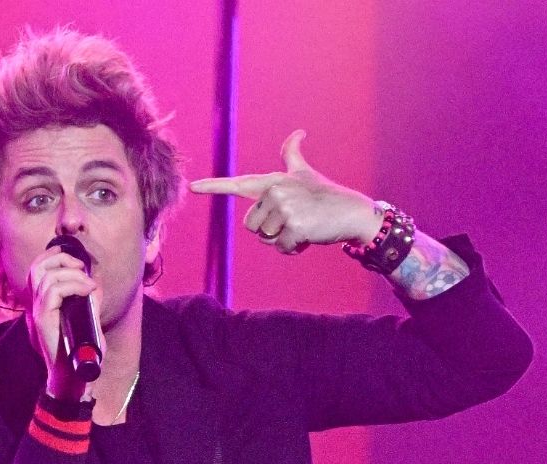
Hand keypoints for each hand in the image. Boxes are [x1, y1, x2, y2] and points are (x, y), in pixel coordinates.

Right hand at [23, 245, 97, 400]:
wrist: (72, 375)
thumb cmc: (80, 350)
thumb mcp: (88, 318)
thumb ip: (89, 300)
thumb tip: (96, 282)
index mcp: (44, 302)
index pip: (39, 268)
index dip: (54, 255)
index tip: (77, 262)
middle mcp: (36, 304)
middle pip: (38, 266)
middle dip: (62, 258)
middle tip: (81, 267)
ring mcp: (38, 311)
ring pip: (48, 277)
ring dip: (73, 274)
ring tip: (88, 284)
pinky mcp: (43, 319)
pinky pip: (54, 291)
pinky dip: (74, 285)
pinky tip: (88, 291)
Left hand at [190, 130, 385, 254]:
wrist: (353, 212)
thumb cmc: (325, 196)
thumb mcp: (305, 174)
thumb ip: (293, 156)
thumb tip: (298, 132)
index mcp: (274, 181)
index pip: (239, 183)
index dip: (214, 186)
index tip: (193, 186)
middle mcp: (276, 191)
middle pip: (251, 225)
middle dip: (270, 230)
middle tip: (295, 220)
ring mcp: (285, 207)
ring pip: (264, 238)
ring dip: (282, 240)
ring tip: (303, 225)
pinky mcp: (295, 225)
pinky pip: (281, 247)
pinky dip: (293, 248)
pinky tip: (309, 235)